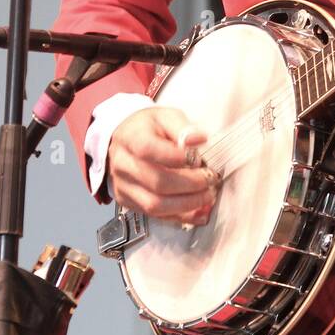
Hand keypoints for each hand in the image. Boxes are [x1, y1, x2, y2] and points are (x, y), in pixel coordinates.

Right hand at [106, 107, 220, 225]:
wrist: (124, 140)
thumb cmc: (148, 128)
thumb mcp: (166, 116)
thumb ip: (182, 127)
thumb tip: (198, 139)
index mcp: (131, 139)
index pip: (149, 150)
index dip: (177, 157)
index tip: (197, 158)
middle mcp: (123, 165)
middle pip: (157, 182)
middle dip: (191, 184)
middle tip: (210, 179)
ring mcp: (124, 187)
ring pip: (155, 205)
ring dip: (188, 205)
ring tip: (208, 196)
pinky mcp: (129, 203)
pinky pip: (156, 216)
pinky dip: (181, 217)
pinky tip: (200, 212)